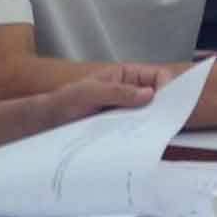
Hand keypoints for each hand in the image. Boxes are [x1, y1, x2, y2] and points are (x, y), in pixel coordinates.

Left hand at [22, 64, 165, 129]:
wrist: (48, 123)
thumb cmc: (65, 101)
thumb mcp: (90, 92)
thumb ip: (118, 92)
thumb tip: (149, 94)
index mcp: (125, 75)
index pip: (156, 76)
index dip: (167, 85)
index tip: (168, 100)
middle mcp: (130, 92)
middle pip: (158, 96)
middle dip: (163, 106)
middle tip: (165, 119)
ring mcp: (127, 110)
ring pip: (150, 114)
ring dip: (153, 122)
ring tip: (154, 132)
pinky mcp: (122, 127)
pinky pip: (139, 129)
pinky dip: (142, 134)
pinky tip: (141, 141)